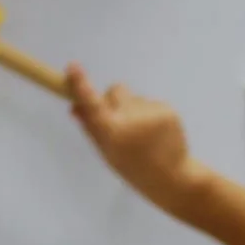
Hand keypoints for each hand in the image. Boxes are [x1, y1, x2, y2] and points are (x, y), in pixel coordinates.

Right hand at [67, 64, 203, 213]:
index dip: (80, 84)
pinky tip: (157, 133)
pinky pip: (151, 103)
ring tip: (143, 134)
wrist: (171, 177)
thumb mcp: (107, 151)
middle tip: (120, 120)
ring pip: (134, 98)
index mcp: (112, 133)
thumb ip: (91, 127)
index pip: (92, 104)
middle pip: (115, 91)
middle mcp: (130, 120)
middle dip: (114, 99)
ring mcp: (151, 114)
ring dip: (134, 109)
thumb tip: (74, 106)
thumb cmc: (133, 166)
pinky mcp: (167, 110)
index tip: (73, 67)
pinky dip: (150, 115)